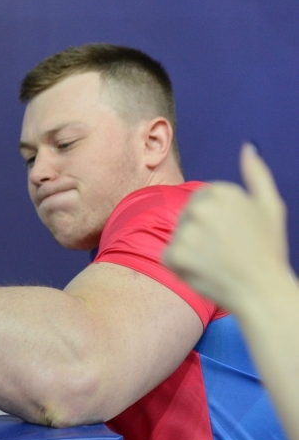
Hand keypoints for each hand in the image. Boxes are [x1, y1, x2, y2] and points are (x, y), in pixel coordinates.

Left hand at [164, 144, 291, 311]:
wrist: (263, 292)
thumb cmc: (268, 250)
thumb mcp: (270, 206)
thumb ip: (256, 174)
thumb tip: (247, 148)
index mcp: (222, 191)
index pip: (200, 200)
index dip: (214, 221)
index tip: (231, 235)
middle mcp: (202, 207)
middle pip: (186, 217)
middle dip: (199, 234)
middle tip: (224, 251)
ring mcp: (187, 231)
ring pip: (177, 237)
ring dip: (190, 251)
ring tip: (216, 262)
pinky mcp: (175, 254)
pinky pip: (168, 257)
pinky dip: (181, 267)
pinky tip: (203, 273)